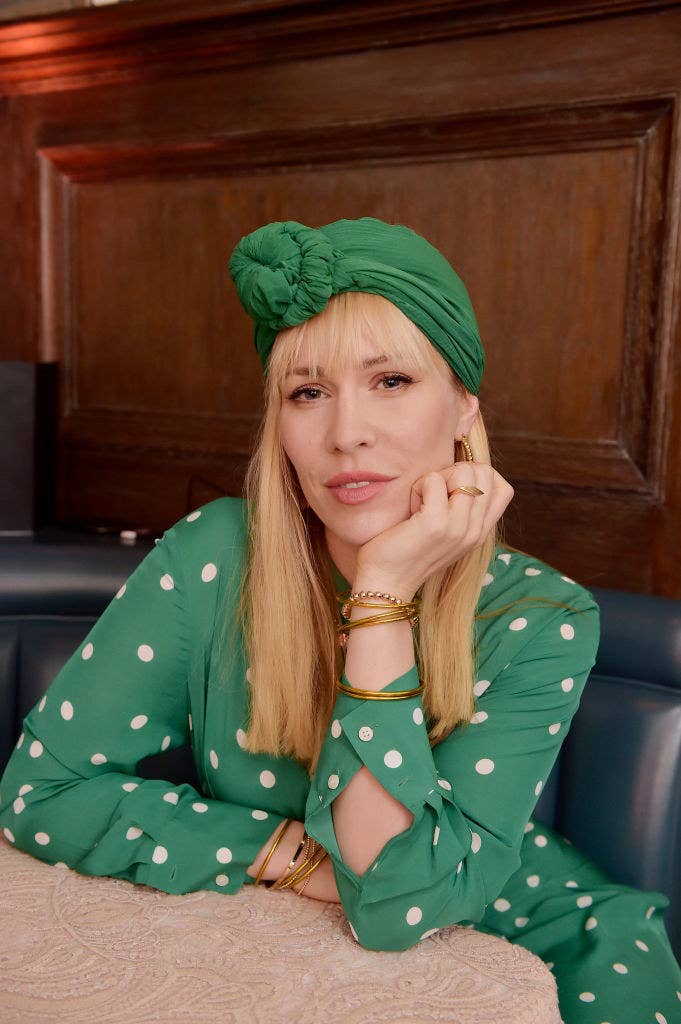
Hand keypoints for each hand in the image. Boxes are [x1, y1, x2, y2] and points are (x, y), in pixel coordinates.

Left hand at [355, 461, 513, 596]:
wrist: (386, 583)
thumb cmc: (407, 551)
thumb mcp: (445, 532)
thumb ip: (461, 510)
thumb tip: (461, 472)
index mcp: (480, 533)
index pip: (503, 489)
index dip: (478, 477)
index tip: (452, 490)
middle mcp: (474, 531)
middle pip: (484, 472)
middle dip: (456, 471)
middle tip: (435, 494)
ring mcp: (458, 528)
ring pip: (463, 472)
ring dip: (437, 478)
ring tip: (423, 501)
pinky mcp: (435, 524)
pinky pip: (434, 480)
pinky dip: (418, 487)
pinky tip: (412, 508)